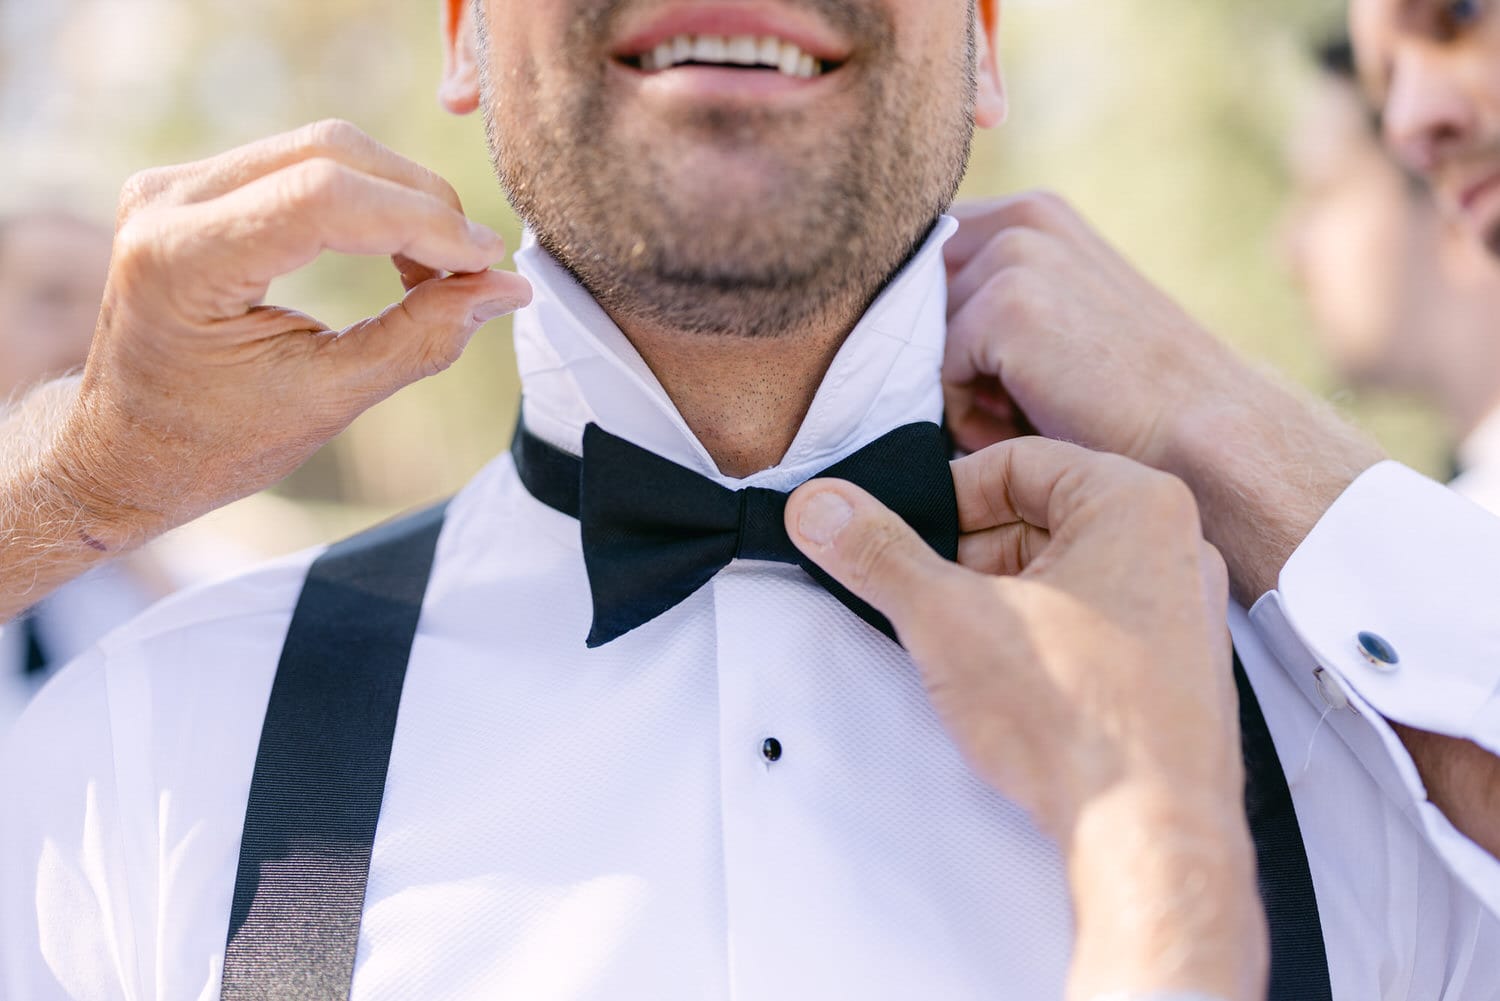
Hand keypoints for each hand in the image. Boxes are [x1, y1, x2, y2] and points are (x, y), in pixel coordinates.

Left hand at [48, 119, 531, 548]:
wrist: (126, 447)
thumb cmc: (215, 442)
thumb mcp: (327, 401)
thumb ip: (419, 339)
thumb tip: (507, 288)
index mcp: (180, 262)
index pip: (322, 199)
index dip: (420, 221)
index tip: (485, 261)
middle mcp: (168, 202)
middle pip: (330, 152)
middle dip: (421, 202)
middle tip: (475, 268)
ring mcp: (177, 184)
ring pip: (325, 146)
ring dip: (402, 197)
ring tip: (438, 270)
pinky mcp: (198, 184)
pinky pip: (305, 161)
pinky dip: (370, 198)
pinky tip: (399, 251)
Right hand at [786, 437, 1265, 1000]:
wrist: (1150, 834)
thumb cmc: (1077, 716)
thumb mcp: (947, 618)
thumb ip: (876, 553)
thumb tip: (819, 507)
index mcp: (1134, 501)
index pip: (1015, 462)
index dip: (944, 499)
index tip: (906, 542)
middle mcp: (1174, 544)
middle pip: (1039, 515)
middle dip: (970, 555)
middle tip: (926, 600)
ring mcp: (1183, 609)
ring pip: (1065, 572)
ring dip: (1002, 599)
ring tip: (965, 650)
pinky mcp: (1176, 667)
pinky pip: (1096, 620)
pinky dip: (1043, 636)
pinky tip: (1011, 683)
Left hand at [943, 192, 1382, 601]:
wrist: (1203, 434)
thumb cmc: (1122, 401)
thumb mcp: (1053, 326)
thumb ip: (980, 304)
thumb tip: (886, 329)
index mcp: (1032, 215)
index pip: (921, 262)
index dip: (924, 327)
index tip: (975, 375)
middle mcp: (1021, 218)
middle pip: (908, 298)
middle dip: (936, 358)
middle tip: (1003, 403)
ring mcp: (1015, 255)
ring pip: (919, 337)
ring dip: (951, 389)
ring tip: (1019, 414)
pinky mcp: (1008, 303)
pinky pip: (935, 369)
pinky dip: (964, 412)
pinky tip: (1021, 424)